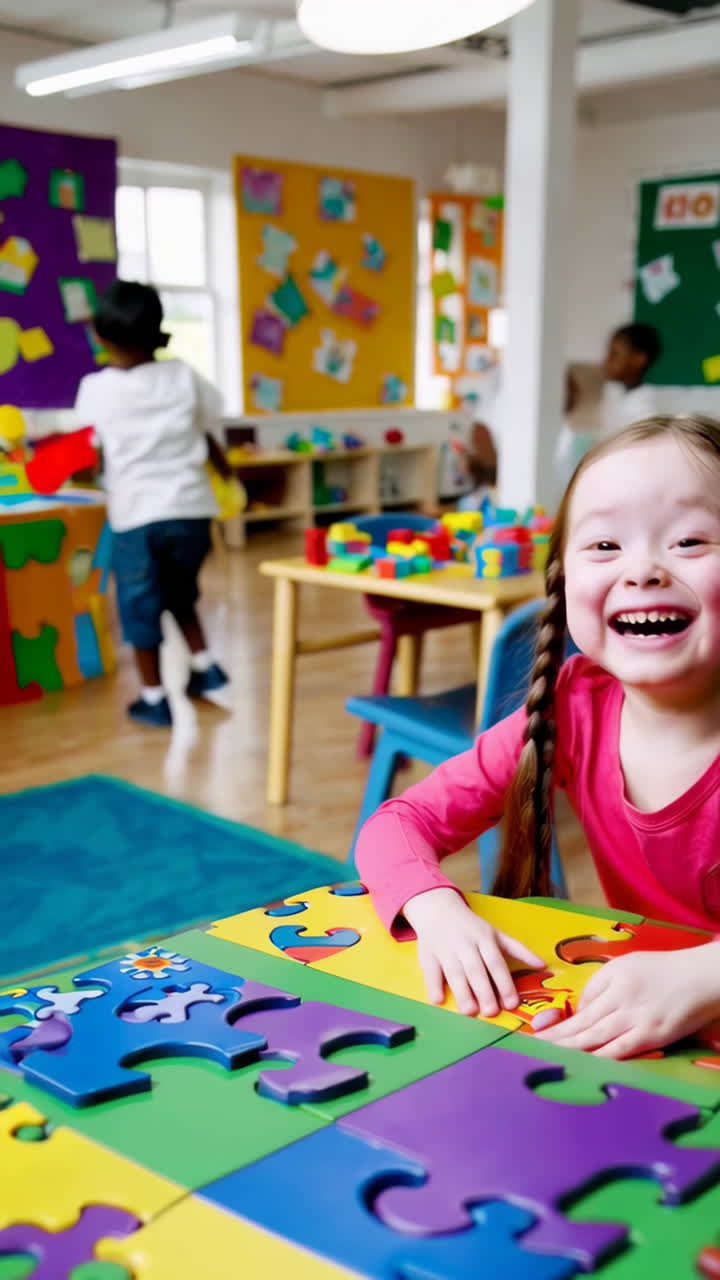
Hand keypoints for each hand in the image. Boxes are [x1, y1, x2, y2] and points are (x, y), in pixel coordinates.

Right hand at [402, 887, 544, 1017]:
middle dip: (484, 992)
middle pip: (476, 970)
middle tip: (492, 1012)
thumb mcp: (496, 934)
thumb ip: (519, 950)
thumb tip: (544, 965)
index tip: (512, 1003)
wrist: (438, 909)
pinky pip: (431, 972)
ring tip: (470, 1011)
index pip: (496, 963)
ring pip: (454, 973)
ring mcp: (445, 950)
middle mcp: (465, 945)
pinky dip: (434, 985)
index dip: (504, 983)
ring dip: (462, 992)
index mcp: (484, 939)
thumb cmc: (472, 927)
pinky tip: (438, 1000)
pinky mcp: (428, 955)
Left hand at [534, 943, 719, 1058]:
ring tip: (548, 1057)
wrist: (702, 977)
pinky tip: (582, 1065)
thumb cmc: (665, 969)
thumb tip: (584, 1009)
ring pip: (596, 1036)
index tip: (545, 1030)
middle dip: (556, 1035)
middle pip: (582, 1020)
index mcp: (614, 976)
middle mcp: (621, 997)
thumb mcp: (630, 963)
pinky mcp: (651, 1036)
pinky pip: (620, 1049)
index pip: (583, 1000)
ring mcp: (636, 1019)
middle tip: (532, 1046)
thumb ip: (604, 982)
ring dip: (569, 1048)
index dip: (564, 1018)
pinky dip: (599, 1058)